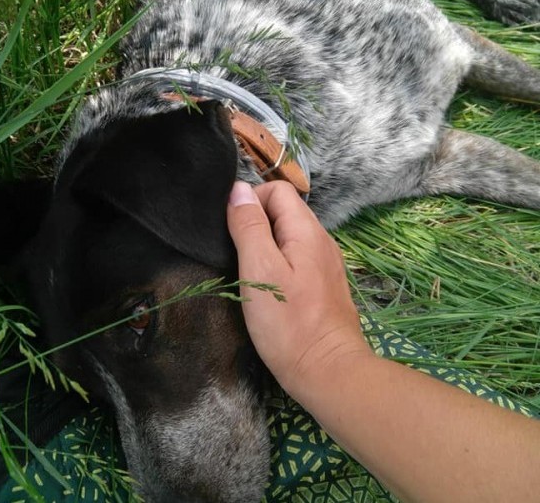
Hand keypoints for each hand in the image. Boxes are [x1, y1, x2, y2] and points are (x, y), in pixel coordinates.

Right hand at [226, 181, 371, 396]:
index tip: (232, 230)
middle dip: (256, 222)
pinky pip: (298, 257)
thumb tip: (238, 190)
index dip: (251, 201)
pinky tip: (269, 286)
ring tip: (249, 271)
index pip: (277, 190)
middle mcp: (321, 240)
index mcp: (306, 230)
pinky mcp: (324, 283)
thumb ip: (249, 226)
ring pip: (290, 235)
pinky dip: (279, 261)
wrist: (328, 371)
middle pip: (285, 210)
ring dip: (266, 243)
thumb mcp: (259, 269)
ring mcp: (326, 262)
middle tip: (236, 253)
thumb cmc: (288, 322)